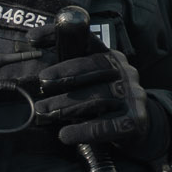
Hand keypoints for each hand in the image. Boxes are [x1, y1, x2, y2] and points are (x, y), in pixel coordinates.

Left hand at [34, 50, 162, 157]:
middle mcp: (124, 72)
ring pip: (98, 97)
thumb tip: (33, 72)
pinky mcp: (135, 121)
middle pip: (95, 68)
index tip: (32, 39)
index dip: (60, 35)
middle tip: (42, 83)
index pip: (86, 40)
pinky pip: (107, 125)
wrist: (139, 126)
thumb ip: (69, 73)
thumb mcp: (89, 81)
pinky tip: (65, 135)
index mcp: (110, 57)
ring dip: (66, 105)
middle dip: (66, 74)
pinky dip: (84, 130)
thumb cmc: (104, 100)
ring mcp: (132, 96)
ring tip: (43, 112)